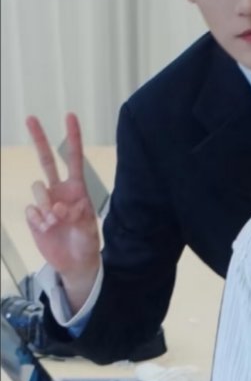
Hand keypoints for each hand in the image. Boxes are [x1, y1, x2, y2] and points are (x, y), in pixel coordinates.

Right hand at [24, 112, 101, 305]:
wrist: (75, 264)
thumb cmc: (87, 245)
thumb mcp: (89, 232)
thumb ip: (76, 217)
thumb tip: (58, 206)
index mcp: (77, 190)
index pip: (74, 159)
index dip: (72, 138)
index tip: (70, 116)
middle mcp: (59, 191)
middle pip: (46, 160)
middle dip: (39, 139)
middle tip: (31, 117)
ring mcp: (45, 201)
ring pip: (37, 188)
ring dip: (46, 205)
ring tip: (57, 222)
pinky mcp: (34, 215)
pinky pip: (31, 209)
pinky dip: (38, 220)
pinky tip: (47, 229)